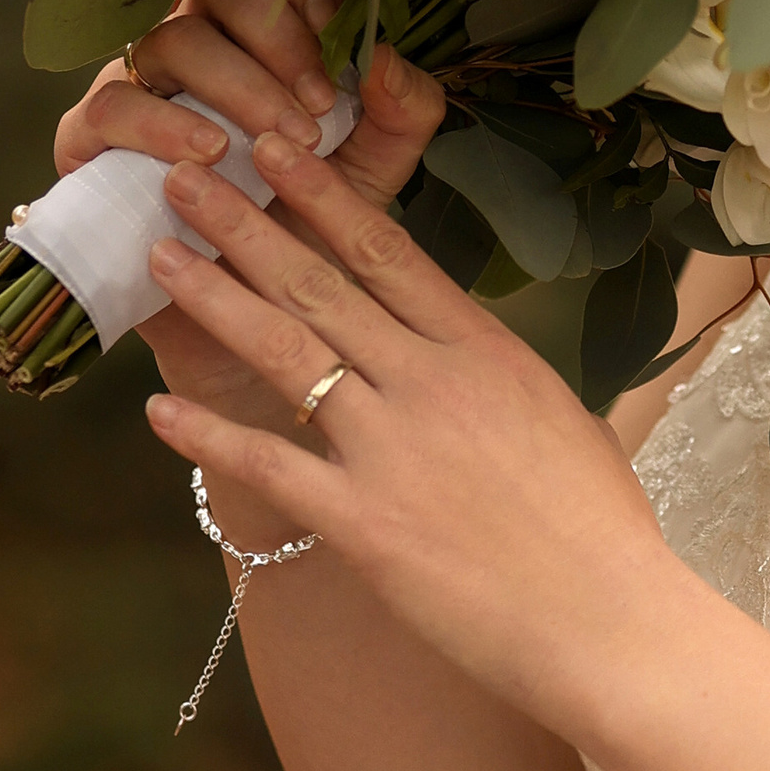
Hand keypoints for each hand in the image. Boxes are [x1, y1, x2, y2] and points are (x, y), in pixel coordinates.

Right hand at [52, 0, 445, 476]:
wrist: (263, 330)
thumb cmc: (315, 232)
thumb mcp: (376, 169)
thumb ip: (400, 109)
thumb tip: (389, 55)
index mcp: (265, 32)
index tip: (342, 10)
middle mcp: (196, 45)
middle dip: (279, 33)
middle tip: (321, 101)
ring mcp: (139, 86)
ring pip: (171, 40)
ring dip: (235, 84)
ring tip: (280, 140)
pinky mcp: (91, 142)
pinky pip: (112, 107)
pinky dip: (164, 123)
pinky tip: (211, 155)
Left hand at [137, 134, 671, 729]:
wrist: (611, 621)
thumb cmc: (601, 530)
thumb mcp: (560, 418)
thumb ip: (498, 378)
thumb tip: (464, 356)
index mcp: (487, 351)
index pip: (388, 251)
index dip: (321, 195)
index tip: (275, 149)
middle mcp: (434, 382)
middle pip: (322, 283)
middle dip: (247, 223)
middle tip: (186, 177)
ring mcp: (395, 449)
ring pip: (286, 352)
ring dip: (216, 298)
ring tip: (161, 255)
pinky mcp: (365, 522)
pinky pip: (269, 466)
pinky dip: (208, 437)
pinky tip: (158, 411)